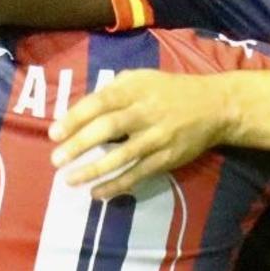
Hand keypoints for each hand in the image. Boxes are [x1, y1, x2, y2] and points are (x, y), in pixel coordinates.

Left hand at [48, 70, 232, 198]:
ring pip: (122, 156)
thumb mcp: (144, 77)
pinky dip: (117, 185)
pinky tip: (97, 193)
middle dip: (80, 144)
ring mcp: (158, 137)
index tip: (54, 132)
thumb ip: (115, 88)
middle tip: (56, 159)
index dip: (76, 117)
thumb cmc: (171, 90)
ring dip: (94, 170)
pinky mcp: (167, 158)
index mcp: (137, 89)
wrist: (215, 107)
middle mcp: (147, 112)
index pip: (101, 102)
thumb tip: (84, 105)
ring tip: (69, 180)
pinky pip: (138, 174)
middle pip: (109, 128)